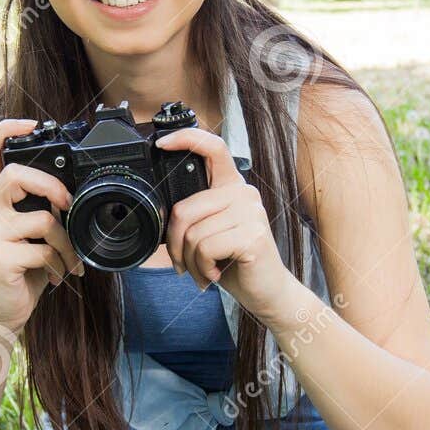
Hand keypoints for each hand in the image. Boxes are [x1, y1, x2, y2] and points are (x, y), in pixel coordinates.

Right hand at [0, 118, 84, 332]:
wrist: (0, 315)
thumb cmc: (21, 272)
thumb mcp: (31, 236)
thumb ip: (40, 210)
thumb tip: (72, 194)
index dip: (6, 129)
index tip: (32, 124)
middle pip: (16, 175)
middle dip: (53, 187)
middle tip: (68, 206)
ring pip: (42, 219)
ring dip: (66, 243)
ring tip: (70, 260)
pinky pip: (43, 250)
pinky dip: (61, 264)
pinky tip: (59, 276)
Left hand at [154, 126, 297, 316]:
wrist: (267, 291)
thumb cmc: (234, 262)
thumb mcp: (211, 233)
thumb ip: (196, 216)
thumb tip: (164, 216)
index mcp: (231, 187)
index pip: (213, 149)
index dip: (187, 139)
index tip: (163, 143)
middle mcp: (244, 193)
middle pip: (184, 209)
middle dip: (175, 244)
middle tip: (184, 263)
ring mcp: (251, 212)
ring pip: (193, 233)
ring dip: (190, 261)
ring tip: (204, 271)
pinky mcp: (253, 235)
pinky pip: (206, 248)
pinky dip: (202, 268)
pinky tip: (215, 275)